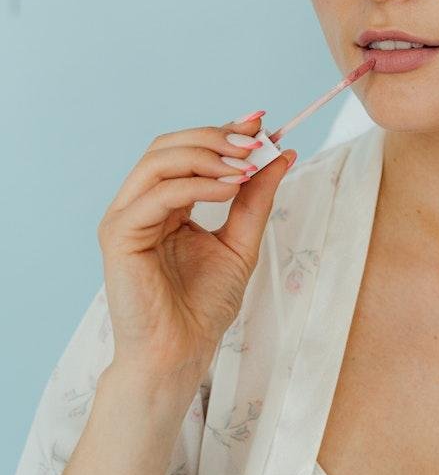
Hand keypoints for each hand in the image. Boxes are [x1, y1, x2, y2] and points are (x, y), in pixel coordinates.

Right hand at [97, 113, 295, 382]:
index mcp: (164, 203)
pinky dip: (197, 184)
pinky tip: (230, 187)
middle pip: (169, 146)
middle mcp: (140, 204)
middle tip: (257, 140)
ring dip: (207, 154)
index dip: (224, 131)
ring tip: (246, 163)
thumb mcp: (241, 242)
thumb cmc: (202, 306)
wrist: (180, 352)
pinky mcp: (119, 235)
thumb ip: (256, 198)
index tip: (262, 122)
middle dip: (216, 137)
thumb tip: (283, 153)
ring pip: (158, 160)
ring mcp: (125, 217)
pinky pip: (158, 194)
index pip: (188, 151)